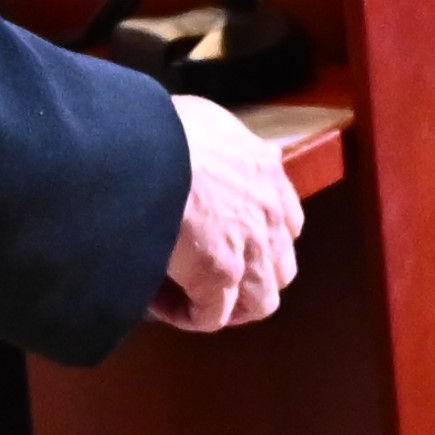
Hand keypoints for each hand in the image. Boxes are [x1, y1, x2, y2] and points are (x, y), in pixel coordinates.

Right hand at [151, 95, 304, 334]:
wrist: (147, 147)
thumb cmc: (159, 127)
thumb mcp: (198, 119)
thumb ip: (213, 142)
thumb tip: (195, 149)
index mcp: (265, 168)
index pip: (287, 219)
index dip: (260, 241)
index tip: (224, 244)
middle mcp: (268, 210)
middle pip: (280, 267)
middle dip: (250, 280)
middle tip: (211, 279)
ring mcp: (249, 245)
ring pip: (258, 300)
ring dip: (228, 305)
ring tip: (190, 299)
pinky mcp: (219, 273)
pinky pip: (212, 315)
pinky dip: (189, 315)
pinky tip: (159, 304)